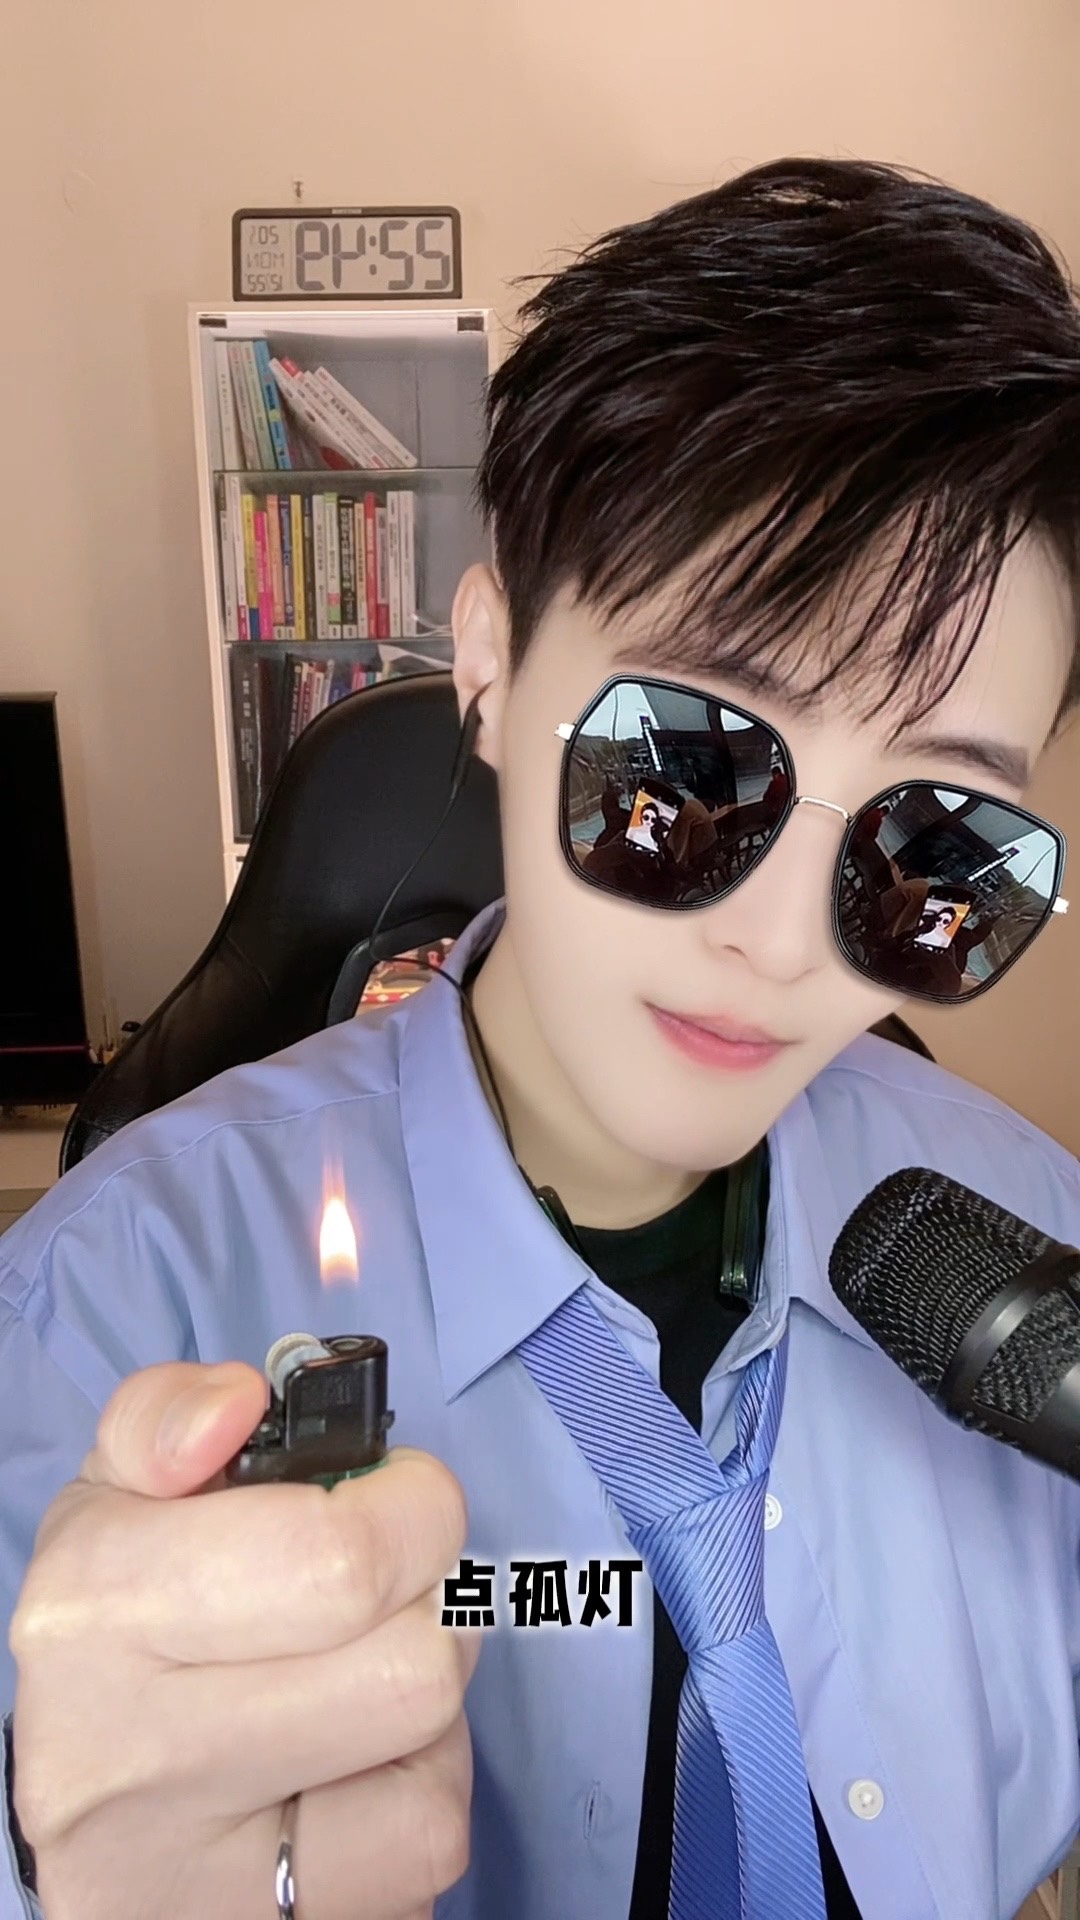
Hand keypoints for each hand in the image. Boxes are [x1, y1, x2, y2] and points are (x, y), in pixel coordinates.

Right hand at [10, 1362, 475, 1918]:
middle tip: (393, 1580)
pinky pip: (429, 1834)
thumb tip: (236, 1402)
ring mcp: (194, 1873)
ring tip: (361, 1671)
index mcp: (93, 1612)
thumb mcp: (118, 1504)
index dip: (412, 1507)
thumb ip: (167, 1419)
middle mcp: (128, 1753)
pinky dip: (420, 1784)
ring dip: (429, 1686)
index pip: (332, 1556)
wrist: (95, 1823)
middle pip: (411, 1653)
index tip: (397, 1496)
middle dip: (435, 1592)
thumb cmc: (129, 1636)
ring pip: (429, 1739)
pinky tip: (357, 1770)